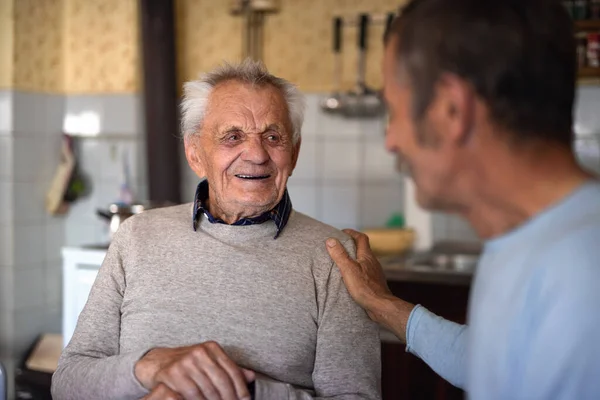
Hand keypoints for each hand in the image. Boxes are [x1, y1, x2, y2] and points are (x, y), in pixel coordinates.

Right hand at [135, 341, 255, 399]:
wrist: (159, 362)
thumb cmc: (190, 365)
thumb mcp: (210, 363)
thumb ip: (229, 369)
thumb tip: (252, 376)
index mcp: (212, 348)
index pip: (233, 371)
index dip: (241, 389)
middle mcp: (200, 352)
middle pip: (222, 382)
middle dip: (230, 399)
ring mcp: (186, 362)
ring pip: (208, 390)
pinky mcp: (173, 372)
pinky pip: (192, 394)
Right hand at [326, 229, 414, 340]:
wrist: (380, 306)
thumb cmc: (365, 288)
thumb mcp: (348, 269)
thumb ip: (339, 255)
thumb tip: (330, 240)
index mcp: (367, 256)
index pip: (361, 238)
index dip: (352, 233)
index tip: (342, 232)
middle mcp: (373, 262)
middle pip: (363, 249)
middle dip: (352, 245)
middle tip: (340, 246)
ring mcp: (375, 273)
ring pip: (364, 261)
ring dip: (355, 258)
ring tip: (343, 262)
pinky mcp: (374, 283)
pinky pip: (365, 272)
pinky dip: (357, 270)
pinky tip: (352, 278)